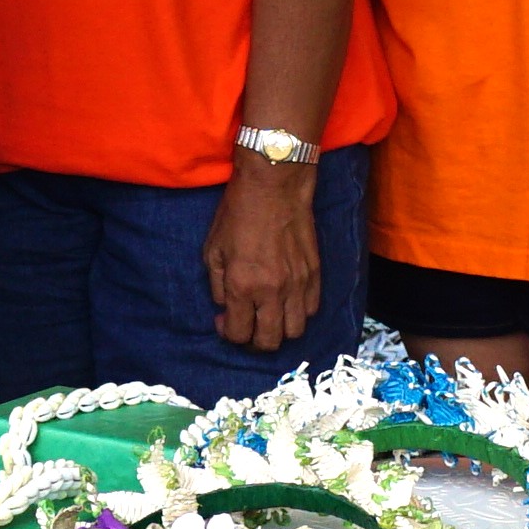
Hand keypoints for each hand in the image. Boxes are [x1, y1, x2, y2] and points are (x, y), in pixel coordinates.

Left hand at [203, 156, 322, 352]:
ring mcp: (298, 284)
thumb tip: (225, 307)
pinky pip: (311, 309)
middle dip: (254, 341)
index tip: (224, 320)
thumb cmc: (238, 213)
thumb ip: (217, 285)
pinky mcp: (315, 273)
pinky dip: (298, 313)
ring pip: (294, 331)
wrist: (274, 186)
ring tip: (268, 315)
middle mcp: (273, 291)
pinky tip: (286, 300)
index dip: (228, 333)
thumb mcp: (212, 249)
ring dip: (279, 330)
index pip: (239, 334)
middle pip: (269, 342)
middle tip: (246, 325)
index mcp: (243, 285)